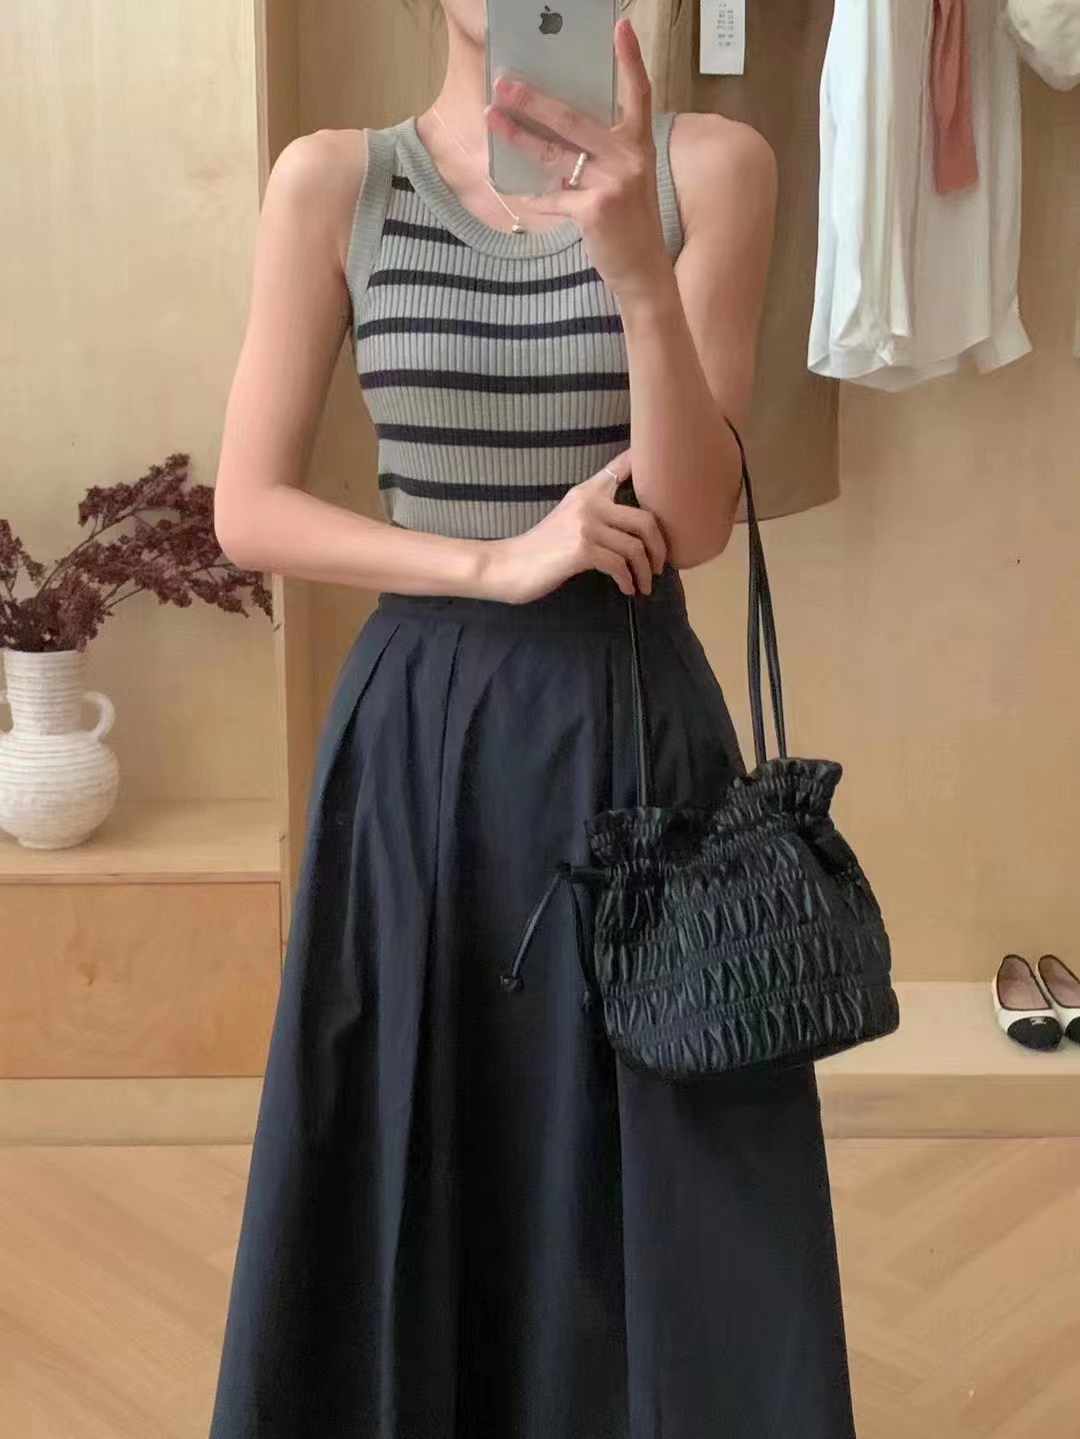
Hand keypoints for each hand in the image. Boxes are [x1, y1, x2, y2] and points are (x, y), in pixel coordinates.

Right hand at [478, 450, 668, 604]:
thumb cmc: (543, 548)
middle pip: (646, 519)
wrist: (510, 565)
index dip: (646, 462)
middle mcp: (589, 502)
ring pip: (636, 547)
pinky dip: (628, 581)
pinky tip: (628, 589)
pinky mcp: (582, 550)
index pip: (622, 467)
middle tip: (660, 565)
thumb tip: (636, 527)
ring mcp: (586, 525)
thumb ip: (598, 513)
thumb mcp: (570, 519)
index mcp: (587, 491)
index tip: (668, 469)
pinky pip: (619, 566)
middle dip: (660, 547)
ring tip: (644, 584)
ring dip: (645, 571)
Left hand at [483, 19, 670, 303]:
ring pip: (555, 154)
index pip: (638, 93)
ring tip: (492, 120)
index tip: (620, 26)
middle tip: (505, 84)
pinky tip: (513, 189)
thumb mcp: (627, 180)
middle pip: (574, 119)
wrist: (644, 270)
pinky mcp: (594, 210)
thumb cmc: (630, 223)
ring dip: (518, 137)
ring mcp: (612, 183)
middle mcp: (629, 158)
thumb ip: (602, 153)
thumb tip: (556, 132)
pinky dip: (533, 196)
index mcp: (638, 144)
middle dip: (534, 100)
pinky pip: (552, 196)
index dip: (630, 60)